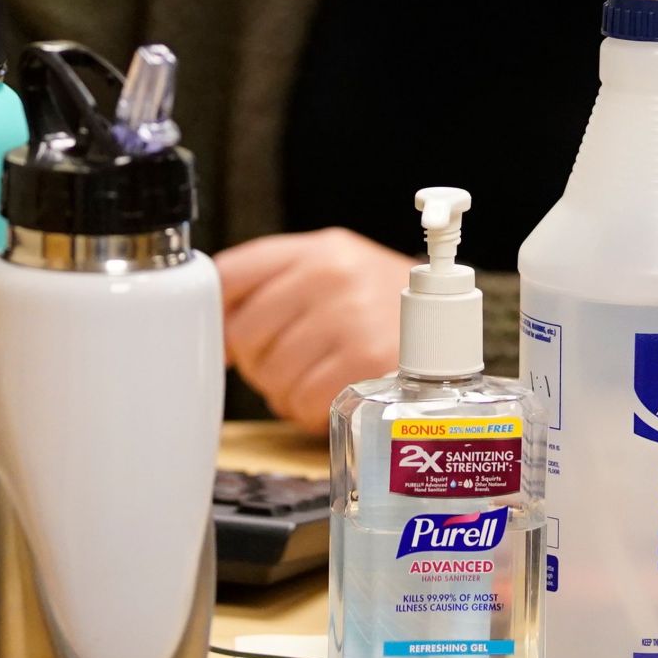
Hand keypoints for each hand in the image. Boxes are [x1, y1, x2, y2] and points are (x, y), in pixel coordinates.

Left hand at [215, 228, 413, 433]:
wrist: (449, 327)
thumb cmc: (377, 303)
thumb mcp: (328, 269)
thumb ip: (269, 282)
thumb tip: (208, 325)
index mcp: (317, 250)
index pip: (231, 275)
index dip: (219, 314)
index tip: (228, 335)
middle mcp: (333, 277)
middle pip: (243, 333)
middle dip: (255, 358)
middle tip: (284, 359)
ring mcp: (351, 320)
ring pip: (269, 373)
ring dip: (281, 387)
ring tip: (313, 374)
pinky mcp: (366, 366)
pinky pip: (301, 400)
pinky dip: (306, 407)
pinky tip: (327, 391)